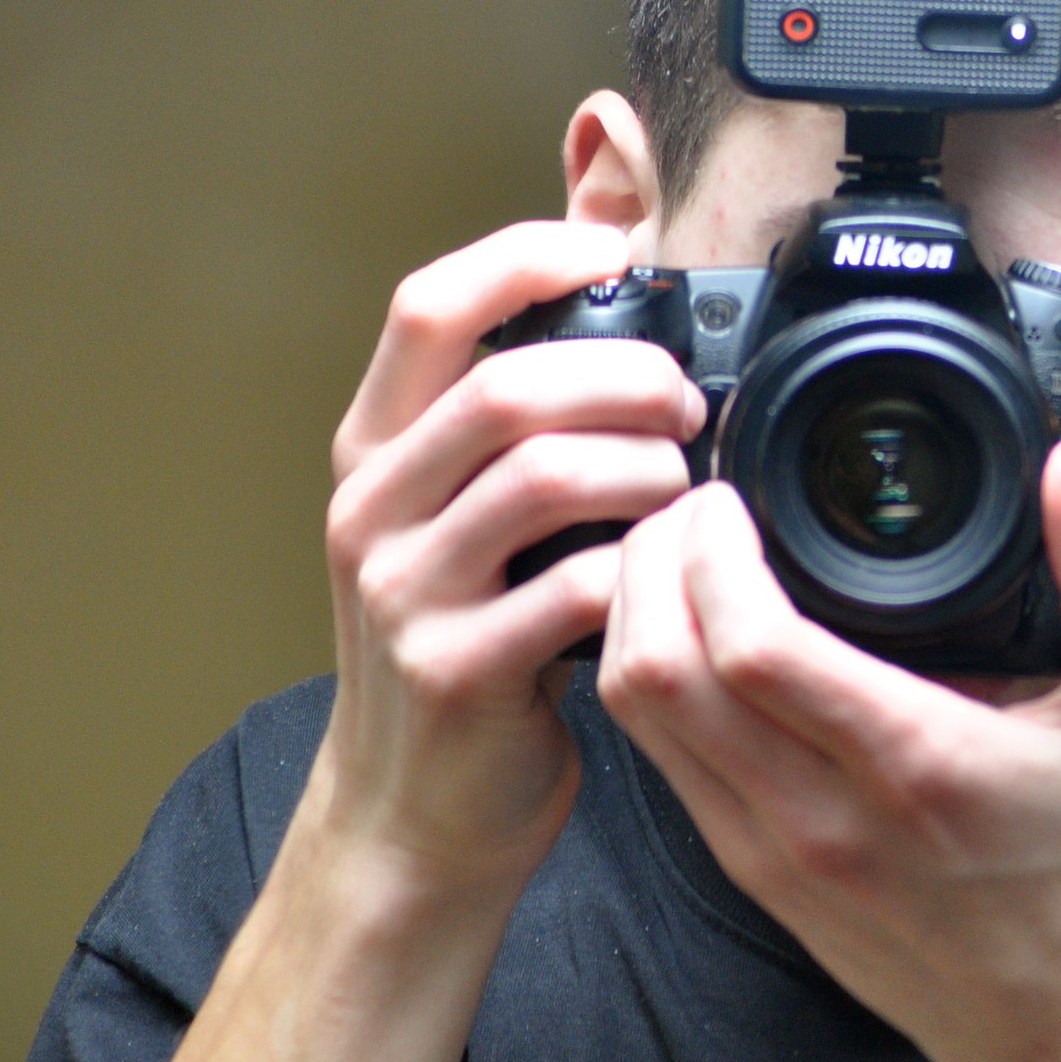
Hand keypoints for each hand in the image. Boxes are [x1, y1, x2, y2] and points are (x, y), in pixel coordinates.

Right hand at [311, 221, 705, 900]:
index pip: (430, 305)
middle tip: (686, 407)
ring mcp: (406, 590)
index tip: (617, 254)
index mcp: (378, 449)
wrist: (416, 807)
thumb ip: (520, 405)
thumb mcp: (465, 511)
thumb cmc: (466, 638)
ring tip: (684, 489)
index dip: (527, 257)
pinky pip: (575, 587)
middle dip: (626, 379)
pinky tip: (668, 573)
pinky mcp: (457, 669)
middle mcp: (374, 506)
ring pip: (547, 476)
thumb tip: (606, 253)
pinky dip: (644, 566)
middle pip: (508, 386)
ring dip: (647, 470)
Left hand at [598, 440, 1060, 1061]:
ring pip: (638, 719)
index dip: (710, 551)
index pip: (751, 647)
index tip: (732, 497)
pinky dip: (648, 686)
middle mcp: (820, 815)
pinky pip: (660, 763)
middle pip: (659, 672)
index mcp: (911, 762)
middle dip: (650, 563)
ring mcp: (772, 852)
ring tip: (677, 559)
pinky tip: (685, 638)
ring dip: (632, 621)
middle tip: (689, 509)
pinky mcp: (752, 874)